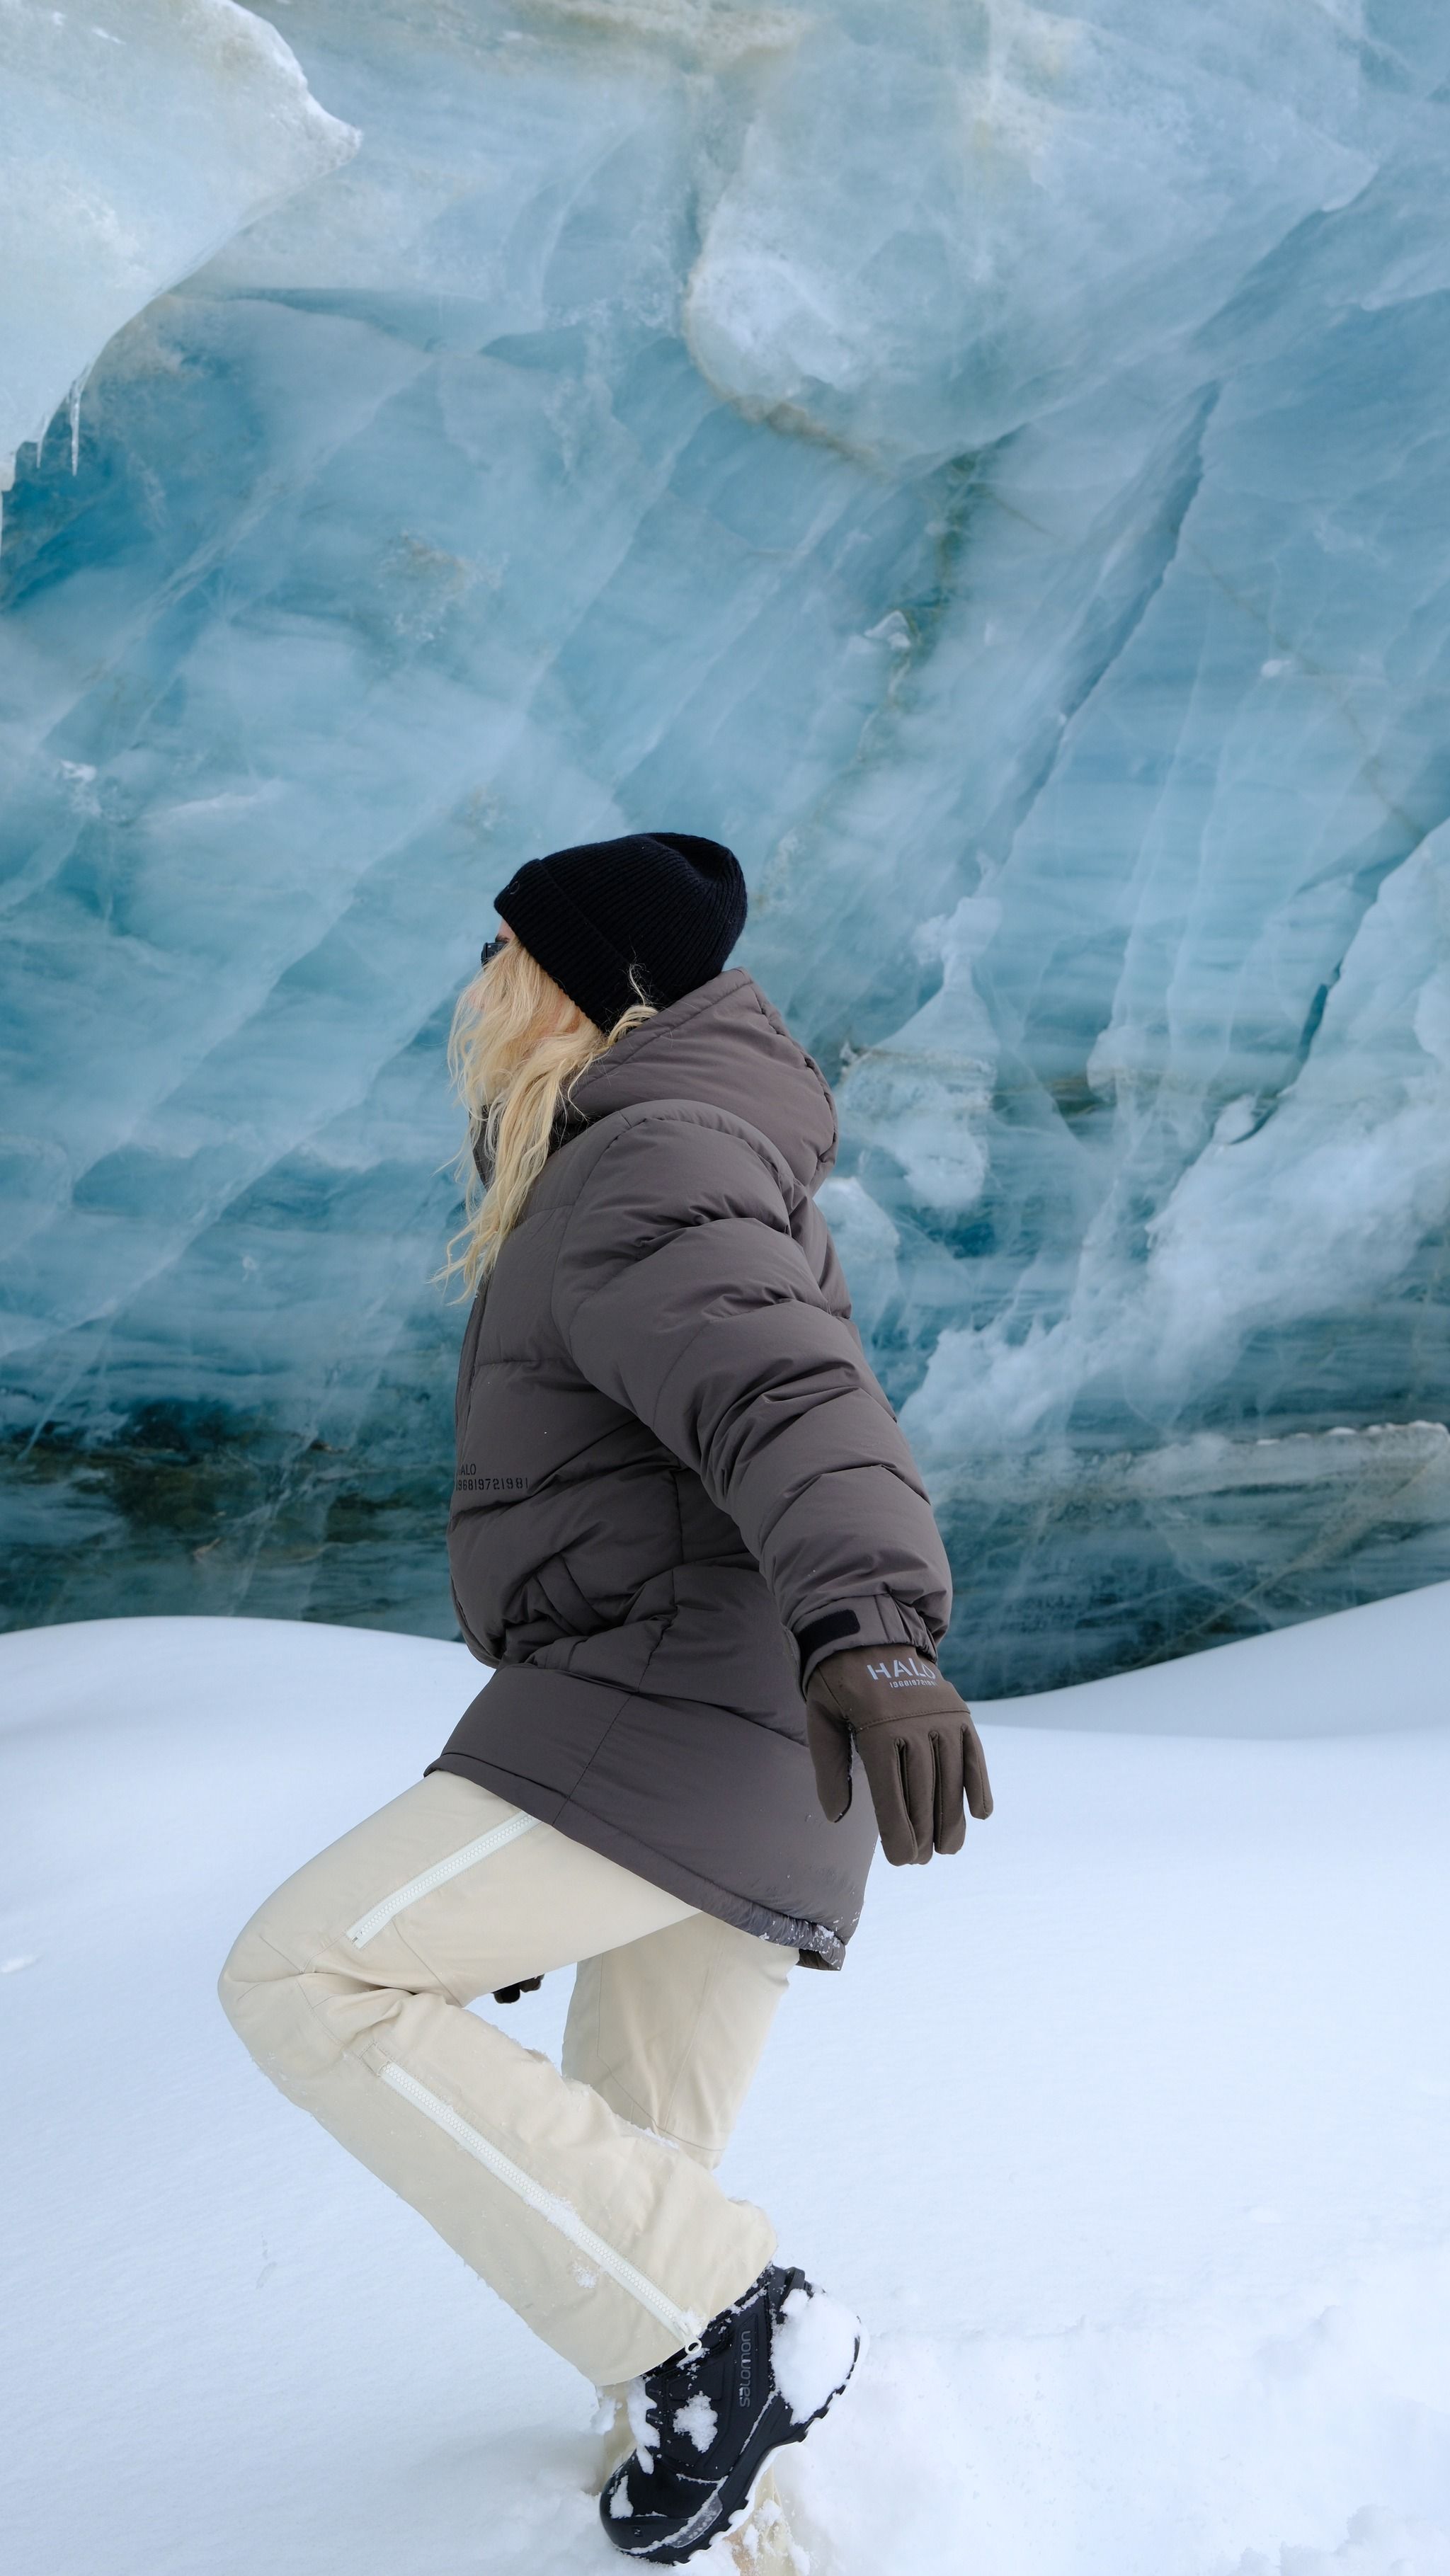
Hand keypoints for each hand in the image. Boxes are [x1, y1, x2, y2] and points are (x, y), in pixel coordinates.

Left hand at [805, 1644, 992, 1864]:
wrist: (869, 1635)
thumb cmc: (839, 1684)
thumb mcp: (820, 1718)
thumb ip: (829, 1767)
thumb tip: (836, 1816)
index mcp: (876, 1727)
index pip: (890, 1790)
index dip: (898, 1829)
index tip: (901, 1859)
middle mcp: (914, 1723)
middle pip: (924, 1789)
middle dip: (924, 1830)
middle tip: (921, 1860)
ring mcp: (941, 1716)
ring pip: (952, 1776)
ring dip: (953, 1816)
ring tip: (949, 1847)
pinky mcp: (958, 1711)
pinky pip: (973, 1752)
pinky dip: (980, 1783)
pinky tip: (980, 1813)